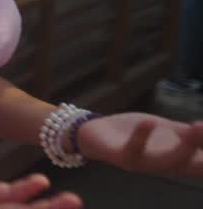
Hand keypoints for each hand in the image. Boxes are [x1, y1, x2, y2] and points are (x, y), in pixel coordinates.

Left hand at [77, 113, 202, 175]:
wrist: (95, 134)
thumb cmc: (138, 133)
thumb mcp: (170, 132)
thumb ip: (192, 135)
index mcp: (180, 159)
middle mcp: (165, 166)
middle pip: (194, 164)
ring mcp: (144, 163)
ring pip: (169, 161)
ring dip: (187, 145)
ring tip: (199, 125)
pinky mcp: (121, 157)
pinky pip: (133, 151)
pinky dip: (142, 137)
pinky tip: (151, 121)